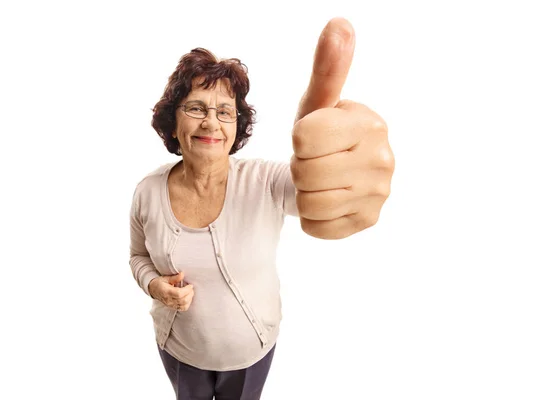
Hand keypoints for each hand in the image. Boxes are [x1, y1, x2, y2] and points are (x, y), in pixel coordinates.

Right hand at [148, 272, 193, 310]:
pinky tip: (187, 298)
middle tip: (190, 288)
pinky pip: (182, 308)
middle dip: (190, 293)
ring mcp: (171, 305)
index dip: (187, 290)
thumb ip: (175, 277)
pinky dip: (187, 303)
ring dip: (190, 299)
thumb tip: (182, 274)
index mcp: (166, 292)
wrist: (153, 290)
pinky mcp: (173, 307)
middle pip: (183, 300)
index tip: (190, 285)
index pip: (179, 294)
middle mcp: (169, 300)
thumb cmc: (159, 283)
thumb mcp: (166, 278)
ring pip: (184, 306)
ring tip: (189, 292)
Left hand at [291, 17, 394, 239]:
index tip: (312, 139)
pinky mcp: (369, 221)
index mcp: (369, 123)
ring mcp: (379, 193)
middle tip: (315, 162)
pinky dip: (311, 218)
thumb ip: (327, 68)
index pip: (302, 138)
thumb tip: (339, 24)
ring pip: (310, 202)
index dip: (298, 140)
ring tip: (320, 181)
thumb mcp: (317, 103)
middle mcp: (383, 158)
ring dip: (305, 192)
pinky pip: (317, 227)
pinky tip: (326, 202)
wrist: (332, 177)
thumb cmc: (321, 136)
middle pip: (305, 172)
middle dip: (300, 168)